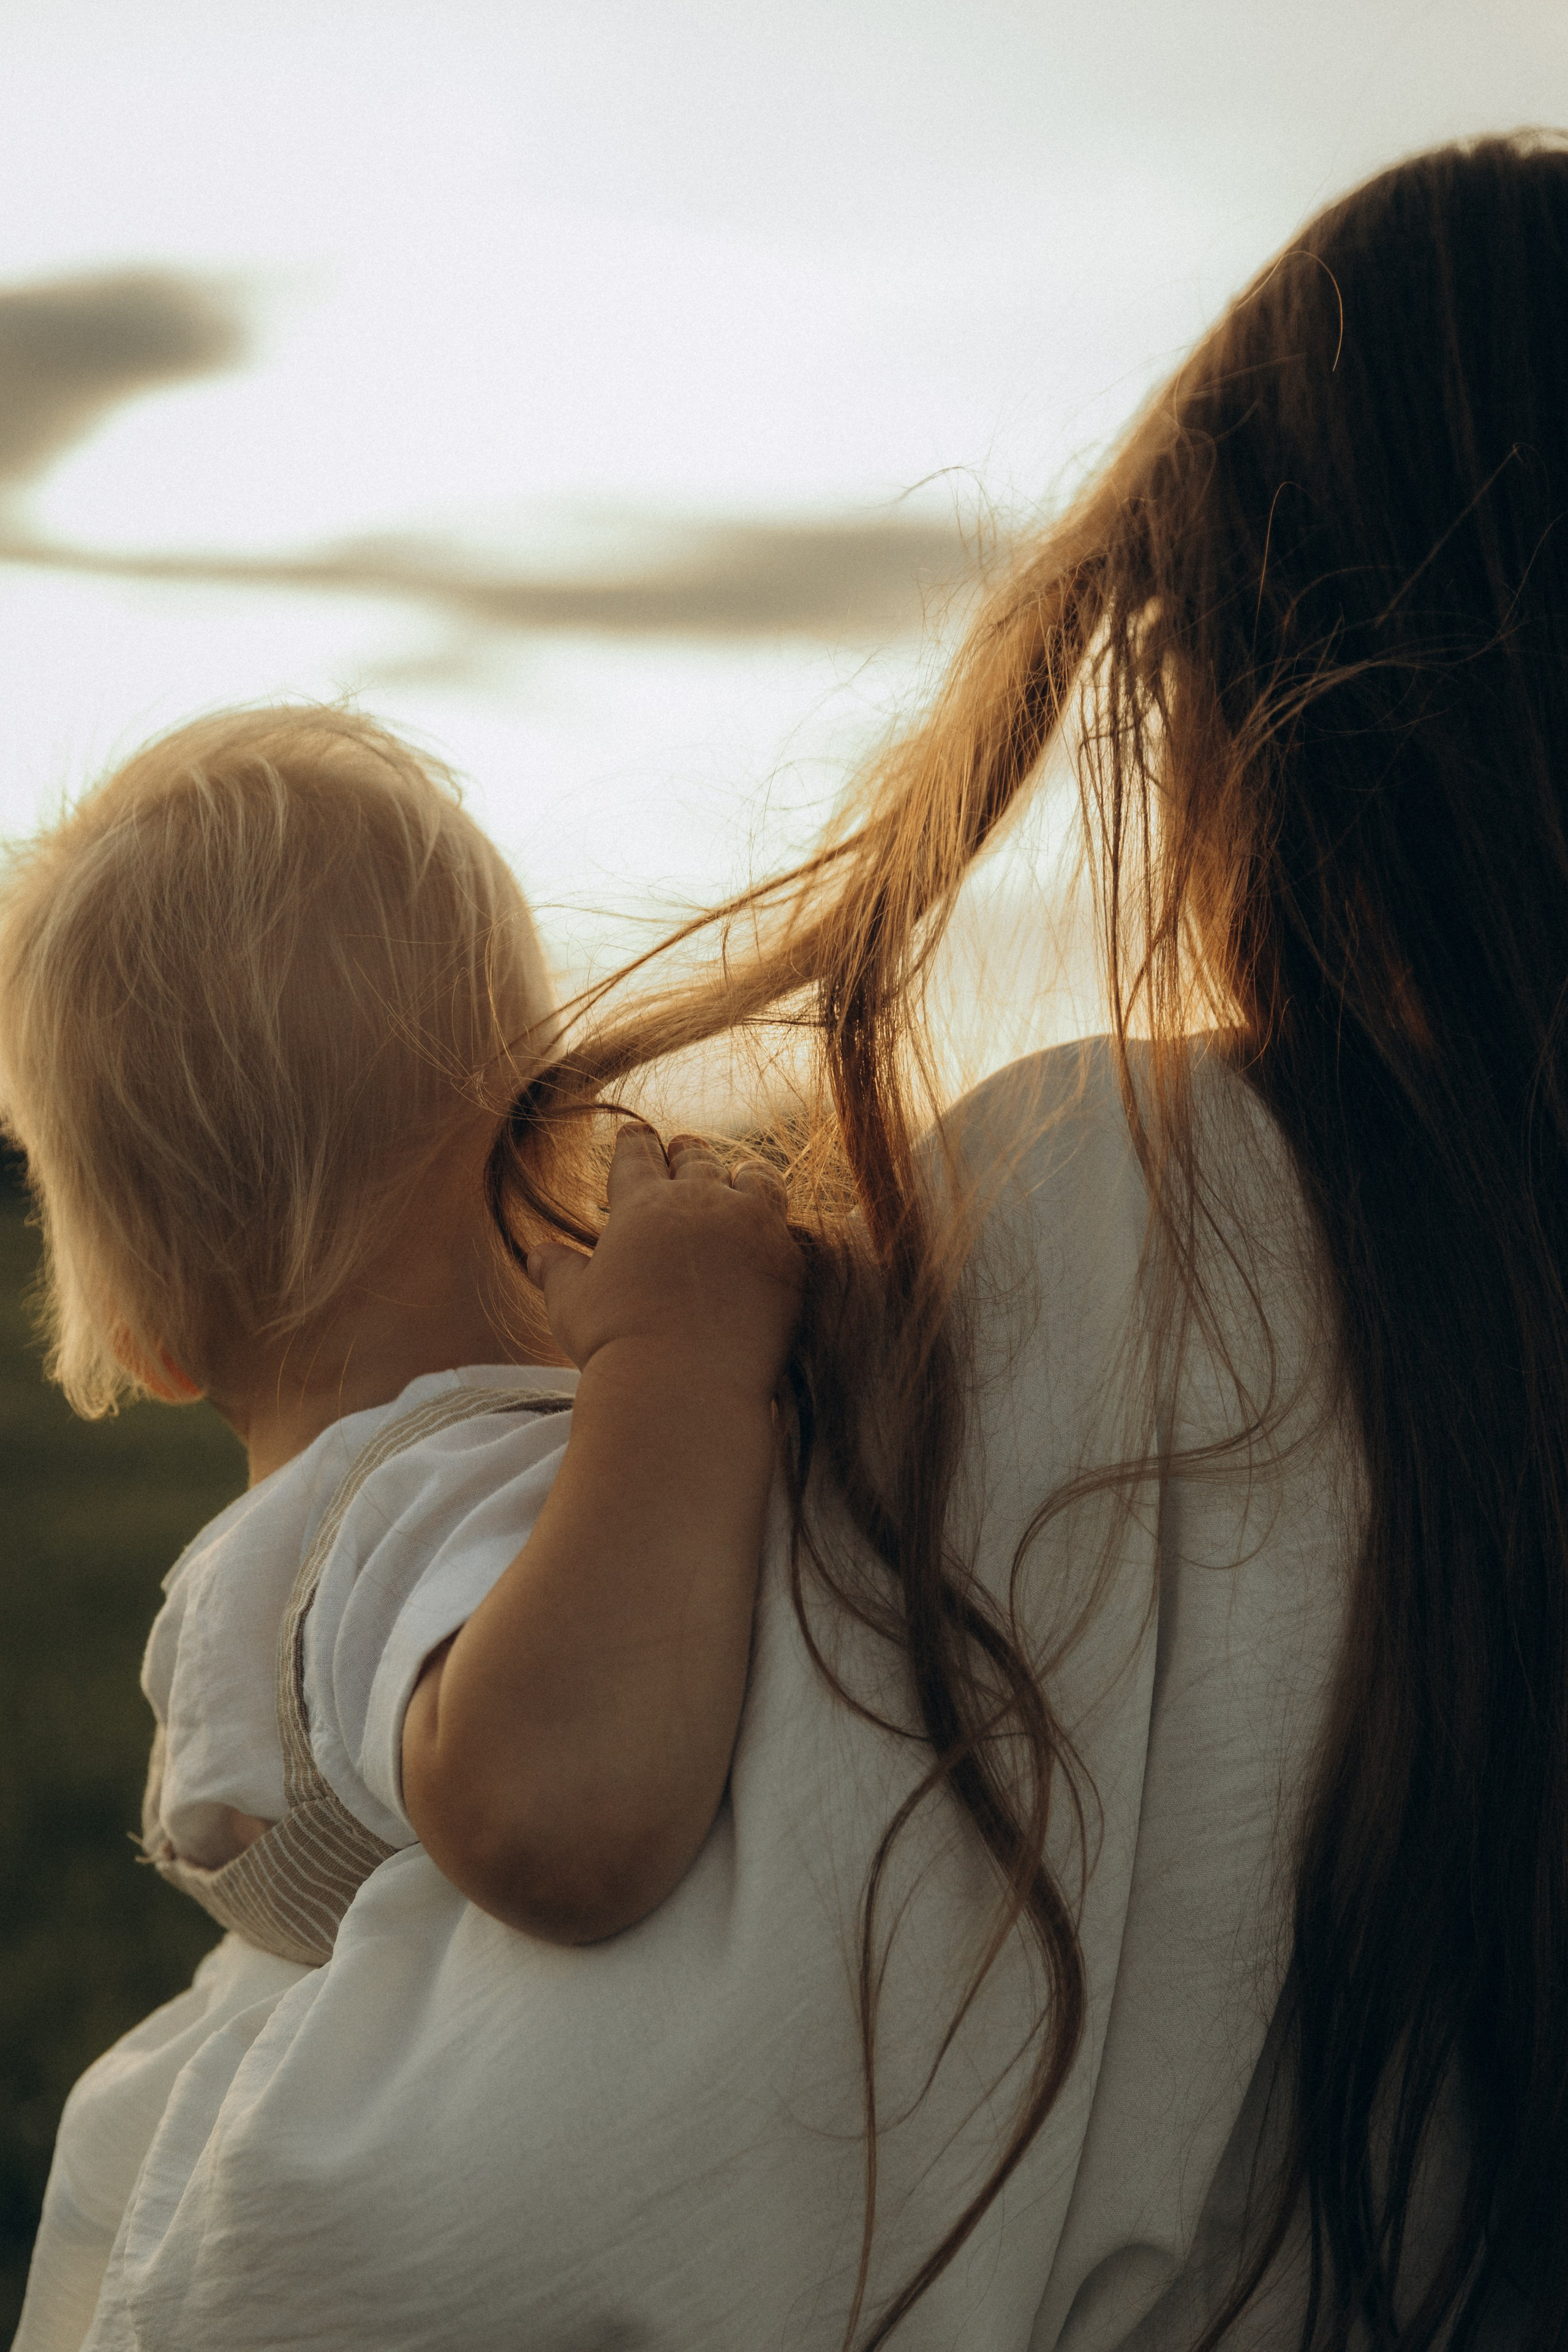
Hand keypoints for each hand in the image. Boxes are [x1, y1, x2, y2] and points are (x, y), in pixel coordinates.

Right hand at [526, 1127, 803, 1406]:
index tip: (636, 1136)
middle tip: (684, 1150)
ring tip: (739, 1176)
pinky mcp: (786, 1259)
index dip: (635, 1144)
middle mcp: (699, 1202)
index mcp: (641, 1204)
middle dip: (688, 1154)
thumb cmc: (614, 1347)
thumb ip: (559, 1272)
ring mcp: (750, 1227)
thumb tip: (537, 1254)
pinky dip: (773, 1225)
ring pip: (753, 1178)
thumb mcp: (572, 1307)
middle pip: (697, 1160)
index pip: (637, 1156)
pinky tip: (770, 1233)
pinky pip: (786, 1226)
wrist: (682, 1385)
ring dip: (741, 1175)